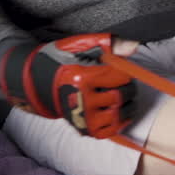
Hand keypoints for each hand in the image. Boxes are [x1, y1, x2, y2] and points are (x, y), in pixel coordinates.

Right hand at [0, 33, 138, 137]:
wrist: (40, 83)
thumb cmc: (62, 61)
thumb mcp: (81, 46)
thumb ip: (108, 43)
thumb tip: (134, 46)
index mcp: (82, 77)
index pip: (118, 77)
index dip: (126, 73)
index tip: (122, 71)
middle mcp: (82, 100)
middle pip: (120, 96)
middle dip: (129, 89)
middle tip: (125, 84)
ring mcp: (83, 117)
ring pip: (117, 115)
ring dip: (128, 106)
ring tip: (125, 99)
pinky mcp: (84, 129)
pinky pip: (110, 130)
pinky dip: (120, 122)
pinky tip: (118, 111)